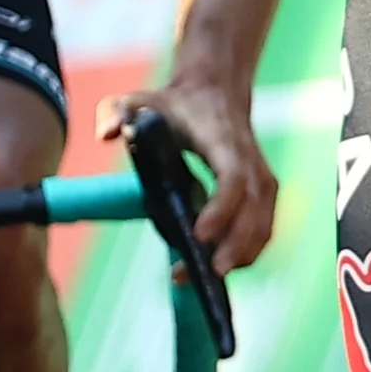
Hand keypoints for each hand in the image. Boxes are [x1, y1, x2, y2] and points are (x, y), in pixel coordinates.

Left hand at [108, 81, 276, 272]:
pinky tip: (221, 269)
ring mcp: (262, 178)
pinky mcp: (264, 192)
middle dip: (234, 246)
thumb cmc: (176, 103)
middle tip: (205, 275)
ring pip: (263, 223)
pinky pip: (264, 227)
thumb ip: (118, 110)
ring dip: (242, 255)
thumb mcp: (142, 100)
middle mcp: (250, 161)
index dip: (221, 209)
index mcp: (223, 140)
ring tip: (206, 280)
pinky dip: (249, 252)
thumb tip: (106, 134)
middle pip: (254, 210)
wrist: (217, 91)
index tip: (199, 236)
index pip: (233, 178)